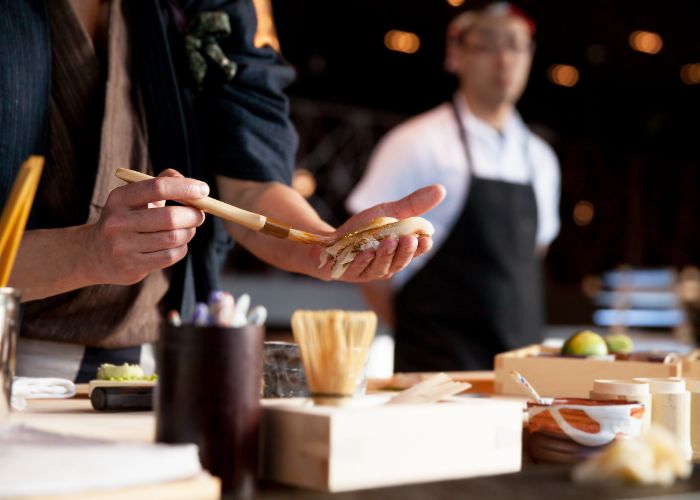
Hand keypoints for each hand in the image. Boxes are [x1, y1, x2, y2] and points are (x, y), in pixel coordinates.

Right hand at [86, 169, 208, 284]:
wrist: (96, 254)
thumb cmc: (127, 219)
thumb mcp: (135, 198)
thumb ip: (161, 183)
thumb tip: (194, 185)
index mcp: (119, 198)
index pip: (157, 187)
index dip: (185, 188)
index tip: (203, 189)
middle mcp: (118, 221)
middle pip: (169, 217)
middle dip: (193, 215)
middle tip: (200, 214)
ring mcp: (123, 246)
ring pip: (173, 238)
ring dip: (189, 232)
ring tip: (189, 229)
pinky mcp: (132, 266)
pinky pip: (170, 256)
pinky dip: (181, 248)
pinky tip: (178, 244)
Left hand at [321, 184, 445, 281]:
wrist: (329, 242)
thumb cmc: (362, 230)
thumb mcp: (388, 213)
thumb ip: (412, 205)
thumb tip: (442, 190)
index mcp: (398, 253)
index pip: (414, 253)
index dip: (420, 248)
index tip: (426, 239)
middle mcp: (385, 266)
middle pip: (398, 262)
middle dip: (404, 252)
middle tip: (410, 239)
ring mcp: (366, 272)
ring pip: (379, 266)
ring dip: (384, 254)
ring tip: (389, 241)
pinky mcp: (347, 273)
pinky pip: (356, 268)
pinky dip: (362, 260)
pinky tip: (365, 251)